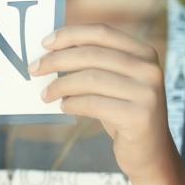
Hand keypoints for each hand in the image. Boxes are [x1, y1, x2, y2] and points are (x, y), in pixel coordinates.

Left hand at [31, 24, 178, 178]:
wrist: (150, 151)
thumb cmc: (122, 111)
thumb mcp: (114, 82)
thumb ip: (94, 63)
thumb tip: (51, 50)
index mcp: (144, 53)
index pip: (102, 32)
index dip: (70, 34)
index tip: (44, 43)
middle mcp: (150, 69)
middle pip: (92, 54)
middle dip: (56, 60)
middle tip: (34, 69)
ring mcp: (147, 93)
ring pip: (90, 79)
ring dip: (60, 85)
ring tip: (46, 94)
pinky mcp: (139, 117)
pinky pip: (93, 104)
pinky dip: (73, 104)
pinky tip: (64, 107)